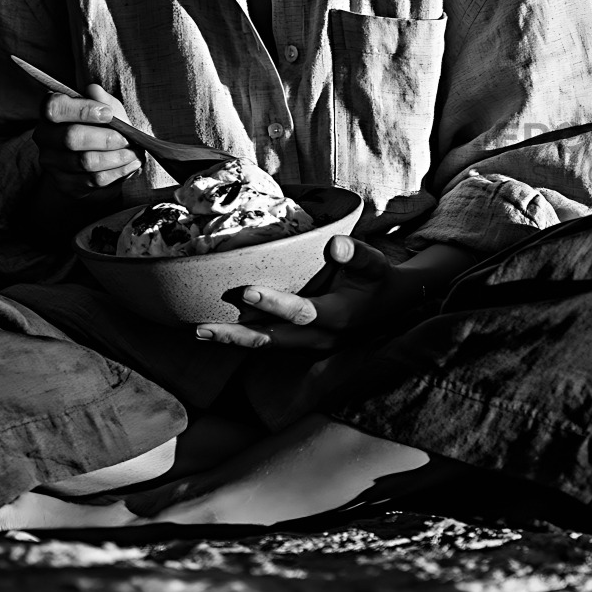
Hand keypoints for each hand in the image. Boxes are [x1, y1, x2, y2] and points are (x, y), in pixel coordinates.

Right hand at [33, 82, 140, 198]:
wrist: (98, 161)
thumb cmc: (102, 128)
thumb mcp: (107, 110)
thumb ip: (102, 100)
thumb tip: (93, 90)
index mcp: (51, 112)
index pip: (55, 107)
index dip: (82, 110)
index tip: (109, 114)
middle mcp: (44, 137)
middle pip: (70, 138)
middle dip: (105, 138)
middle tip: (127, 139)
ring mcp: (51, 162)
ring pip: (85, 161)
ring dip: (115, 157)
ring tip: (133, 153)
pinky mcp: (63, 184)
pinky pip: (93, 180)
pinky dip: (117, 172)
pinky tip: (129, 165)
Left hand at [195, 234, 391, 351]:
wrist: (390, 307)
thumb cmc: (378, 279)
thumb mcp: (374, 264)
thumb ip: (355, 254)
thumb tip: (334, 244)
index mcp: (338, 316)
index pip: (302, 313)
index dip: (275, 304)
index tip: (246, 292)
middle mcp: (321, 338)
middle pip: (274, 339)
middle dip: (238, 335)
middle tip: (203, 328)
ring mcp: (310, 346)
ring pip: (268, 345)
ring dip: (234, 340)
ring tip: (200, 332)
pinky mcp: (302, 345)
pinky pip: (270, 344)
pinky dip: (244, 339)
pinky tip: (219, 331)